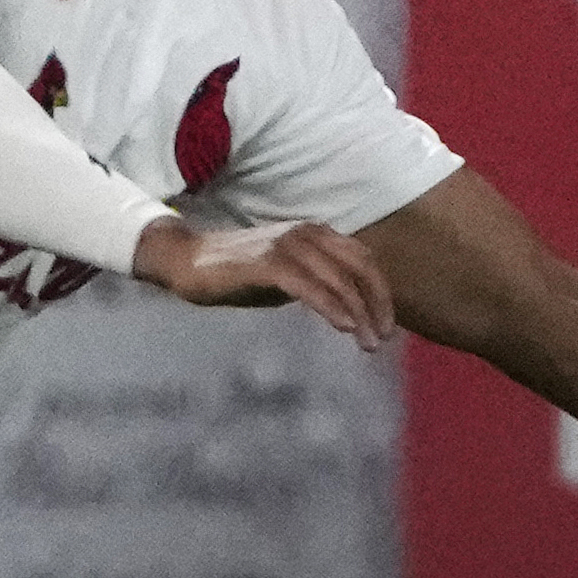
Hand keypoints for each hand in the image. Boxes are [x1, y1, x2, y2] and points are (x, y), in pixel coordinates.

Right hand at [132, 215, 397, 347]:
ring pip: (338, 279)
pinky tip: (345, 327)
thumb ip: (319, 284)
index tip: (387, 326)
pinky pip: (310, 287)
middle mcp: (308, 234)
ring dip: (359, 313)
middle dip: (377, 304)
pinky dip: (331, 307)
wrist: (190, 262)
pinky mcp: (268, 264)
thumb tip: (350, 309)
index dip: (381, 293)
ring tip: (368, 343)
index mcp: (317, 234)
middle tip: (383, 338)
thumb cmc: (241, 274)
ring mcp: (288, 247)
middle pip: (359, 268)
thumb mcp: (289, 277)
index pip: (364, 260)